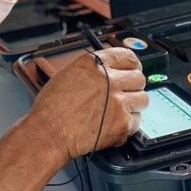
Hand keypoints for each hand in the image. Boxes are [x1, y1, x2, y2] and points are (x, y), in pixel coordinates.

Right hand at [28, 48, 147, 160]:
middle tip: (124, 95)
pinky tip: (113, 126)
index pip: (128, 57)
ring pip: (142, 99)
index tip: (133, 70)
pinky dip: (127, 126)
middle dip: (133, 87)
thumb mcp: (68, 74)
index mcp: (95, 64)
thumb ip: (93, 69)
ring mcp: (118, 101)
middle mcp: (109, 79)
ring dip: (133, 106)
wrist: (48, 134)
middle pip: (139, 78)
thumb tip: (108, 70)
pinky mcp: (122, 122)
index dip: (133, 65)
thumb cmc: (51, 109)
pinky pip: (136, 121)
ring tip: (118, 112)